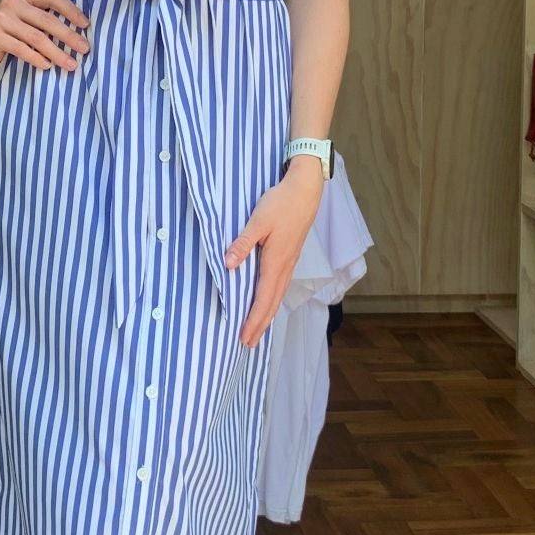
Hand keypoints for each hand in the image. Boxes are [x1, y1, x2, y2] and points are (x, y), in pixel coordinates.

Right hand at [0, 0, 91, 74]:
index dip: (71, 10)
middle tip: (84, 49)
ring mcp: (1, 18)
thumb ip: (43, 20)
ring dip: (57, 52)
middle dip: (69, 36)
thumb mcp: (25, 22)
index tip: (86, 25)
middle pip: (47, 20)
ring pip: (36, 37)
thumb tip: (78, 31)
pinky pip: (21, 49)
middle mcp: (12, 3)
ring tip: (70, 64)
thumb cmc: (5, 36)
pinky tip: (48, 66)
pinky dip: (37, 59)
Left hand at [226, 160, 325, 348]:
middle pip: (271, 304)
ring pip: (278, 296)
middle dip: (260, 325)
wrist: (305, 190)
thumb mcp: (258, 220)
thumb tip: (228, 265)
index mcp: (276, 262)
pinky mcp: (290, 256)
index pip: (262, 299)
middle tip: (248, 344)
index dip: (253, 320)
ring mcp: (290, 262)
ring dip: (267, 315)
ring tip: (258, 330)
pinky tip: (268, 301)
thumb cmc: (281, 203)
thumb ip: (243, 243)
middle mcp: (284, 267)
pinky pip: (281, 286)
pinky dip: (273, 301)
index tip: (244, 337)